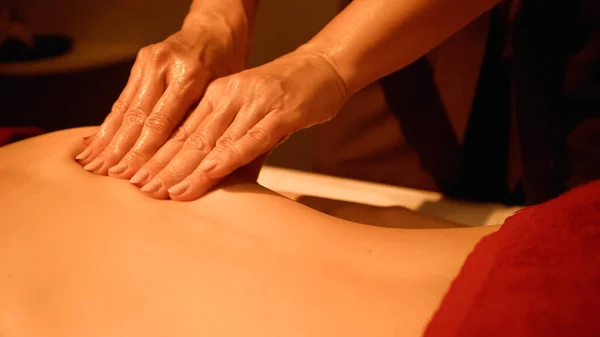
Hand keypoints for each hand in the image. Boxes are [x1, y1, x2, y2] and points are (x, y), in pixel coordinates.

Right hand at [75, 17, 246, 176]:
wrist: (215, 31)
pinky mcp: (139, 64)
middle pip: (137, 117)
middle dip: (120, 151)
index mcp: (190, 75)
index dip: (145, 152)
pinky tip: (95, 143)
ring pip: (124, 109)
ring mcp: (148, 63)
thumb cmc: (227, 68)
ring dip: (107, 140)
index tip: (133, 178)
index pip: (161, 122)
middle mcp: (164, 67)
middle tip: (106, 177)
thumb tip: (197, 169)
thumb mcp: (224, 96)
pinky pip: (122, 99)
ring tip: (92, 165)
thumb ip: (206, 127)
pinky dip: (108, 124)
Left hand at [130, 50, 347, 199]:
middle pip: (190, 136)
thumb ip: (235, 147)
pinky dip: (225, 159)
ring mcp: (253, 103)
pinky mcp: (279, 113)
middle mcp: (230, 96)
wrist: (325, 67)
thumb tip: (218, 182)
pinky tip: (206, 175)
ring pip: (213, 140)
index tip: (139, 178)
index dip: (159, 155)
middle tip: (142, 189)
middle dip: (163, 165)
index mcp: (219, 95)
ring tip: (165, 190)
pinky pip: (247, 140)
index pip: (182, 130)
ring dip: (186, 167)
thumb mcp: (253, 117)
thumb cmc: (288, 95)